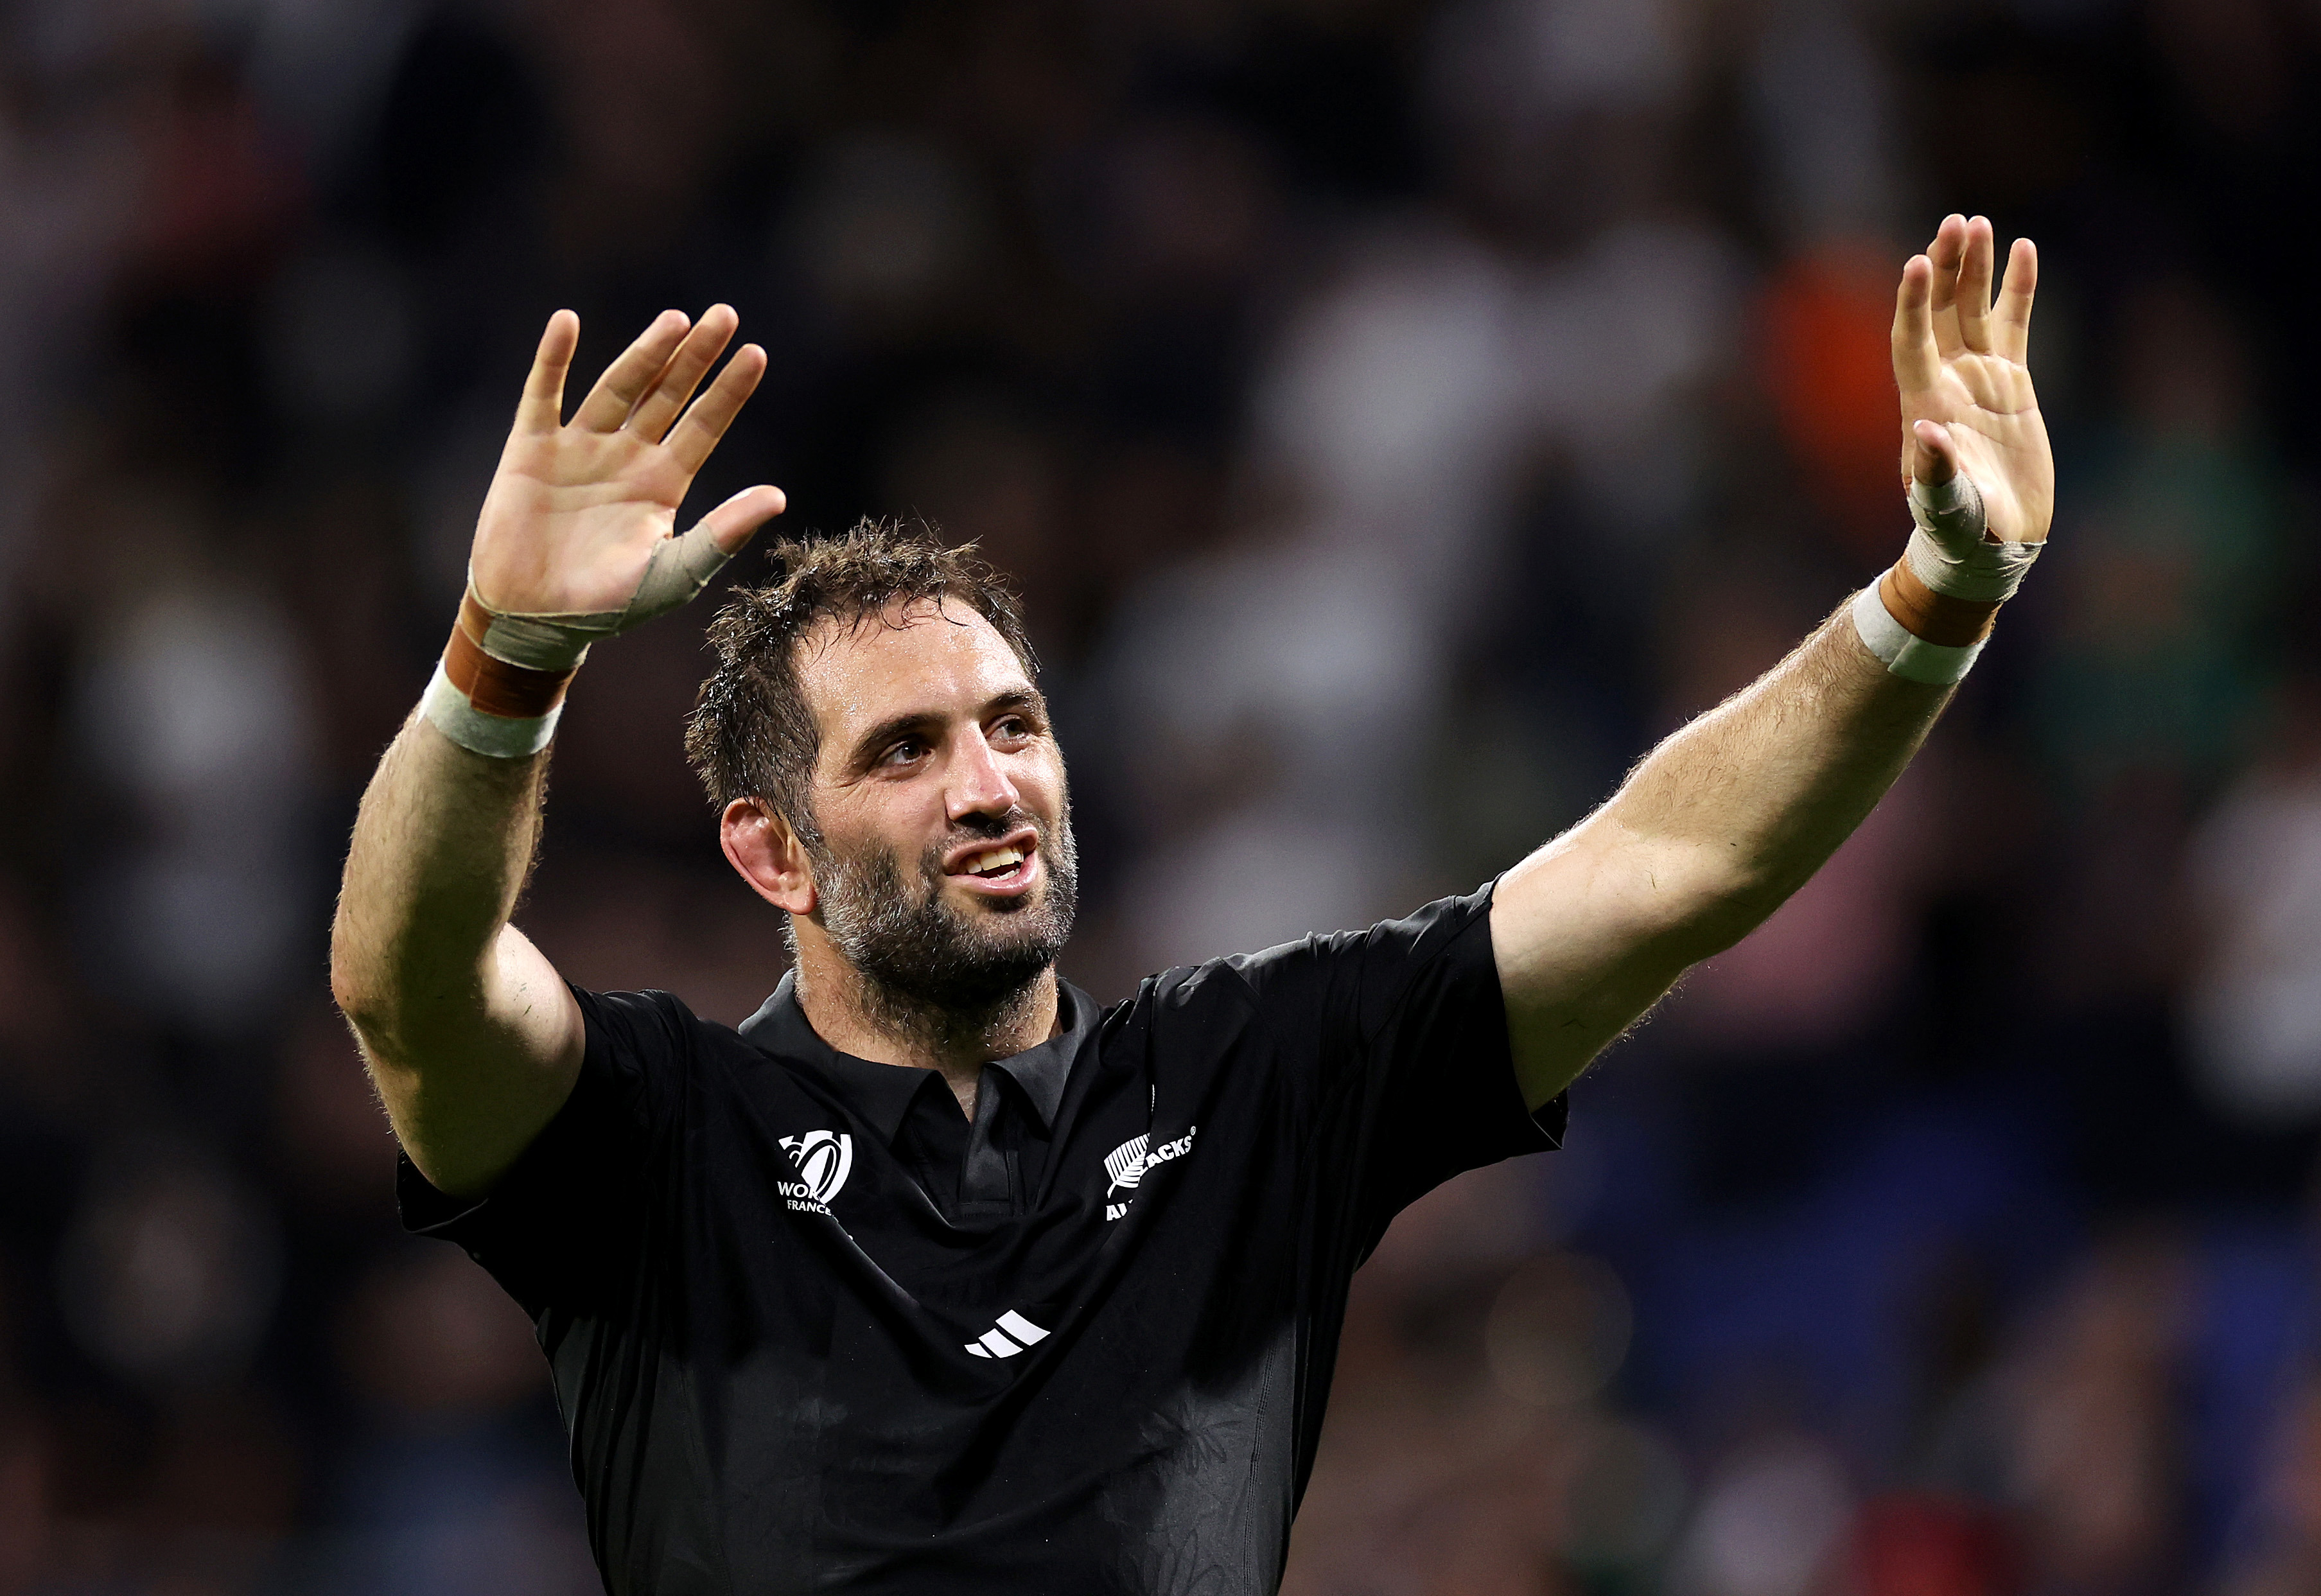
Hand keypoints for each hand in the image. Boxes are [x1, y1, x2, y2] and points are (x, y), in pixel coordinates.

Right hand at [470, 306, 786, 614]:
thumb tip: (778, 497)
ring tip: (675, 320)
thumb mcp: (674, 574)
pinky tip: (567, 322)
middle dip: (694, 357)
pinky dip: (553, 360)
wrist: (535, 621)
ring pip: (617, 387)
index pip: (705, 425)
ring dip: (644, 353)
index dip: (729, 390)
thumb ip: (722, 534)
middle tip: (724, 315)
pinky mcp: (531, 450)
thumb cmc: (607, 606)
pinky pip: (543, 396)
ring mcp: (579, 448)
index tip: (756, 353)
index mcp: (664, 483)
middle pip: (667, 394)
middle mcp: (626, 456)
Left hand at [1891, 215, 2052, 544]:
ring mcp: (1978, 380)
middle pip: (1940, 313)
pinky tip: (2024, 250)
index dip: (1914, 303)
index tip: (1918, 262)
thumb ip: (1936, 473)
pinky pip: (2012, 325)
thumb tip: (1927, 432)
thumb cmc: (1960, 533)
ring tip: (1978, 223)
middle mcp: (1945, 384)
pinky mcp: (2011, 384)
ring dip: (1974, 269)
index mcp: (1923, 406)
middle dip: (1946, 269)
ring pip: (1973, 311)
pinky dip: (2017, 289)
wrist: (1989, 545)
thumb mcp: (1947, 507)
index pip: (1911, 341)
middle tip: (1956, 222)